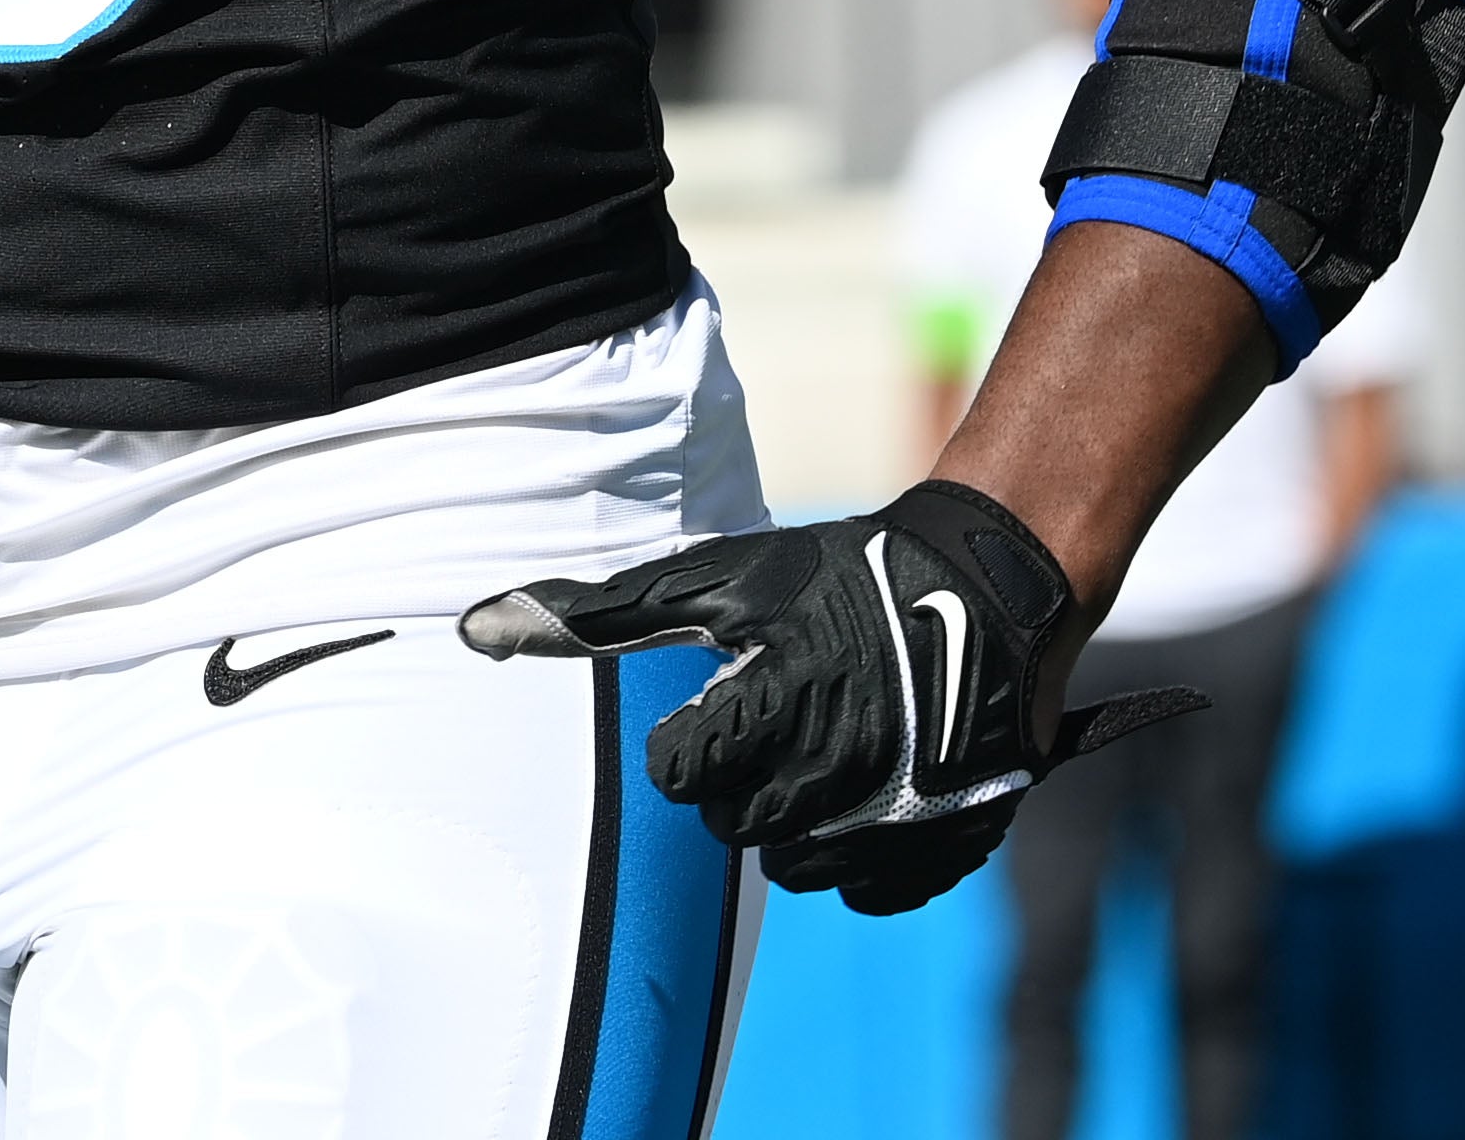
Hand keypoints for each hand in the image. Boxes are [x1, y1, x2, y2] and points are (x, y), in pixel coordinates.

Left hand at [462, 481, 1205, 915]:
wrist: (987, 588)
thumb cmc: (840, 575)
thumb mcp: (718, 579)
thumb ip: (598, 614)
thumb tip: (477, 628)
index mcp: (772, 711)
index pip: (676, 779)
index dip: (690, 740)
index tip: (725, 701)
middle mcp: (835, 775)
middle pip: (730, 829)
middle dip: (737, 780)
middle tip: (773, 721)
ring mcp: (898, 818)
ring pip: (794, 866)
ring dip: (791, 819)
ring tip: (817, 749)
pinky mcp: (944, 846)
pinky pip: (864, 890)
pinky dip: (856, 851)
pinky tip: (865, 788)